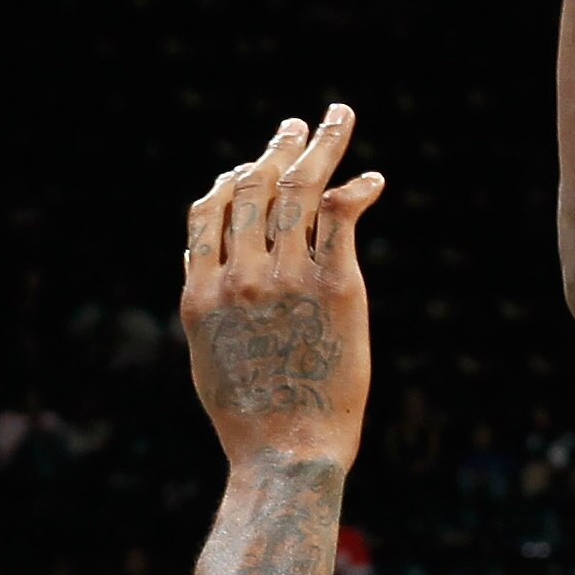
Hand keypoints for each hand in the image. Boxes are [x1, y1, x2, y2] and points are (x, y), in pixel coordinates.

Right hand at [183, 107, 382, 472]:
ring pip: (300, 189)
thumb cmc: (250, 420)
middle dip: (277, 150)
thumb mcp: (208, 356)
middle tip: (296, 125)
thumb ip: (207, 304)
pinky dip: (358, 191)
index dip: (230, 181)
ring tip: (336, 120)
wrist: (287, 454)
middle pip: (254, 188)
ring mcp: (287, 277)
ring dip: (320, 147)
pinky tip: (372, 181)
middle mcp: (240, 275)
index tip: (247, 166)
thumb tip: (204, 266)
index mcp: (201, 291)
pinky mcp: (336, 286)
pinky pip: (343, 218)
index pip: (208, 211)